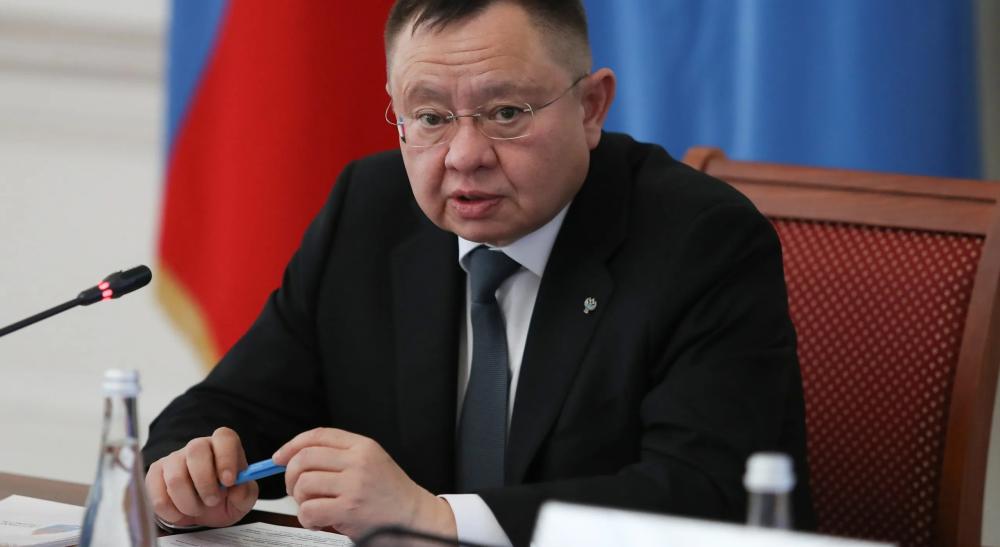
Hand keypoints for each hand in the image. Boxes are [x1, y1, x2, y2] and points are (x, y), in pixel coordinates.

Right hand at [145, 427, 258, 527]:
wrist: (201, 511)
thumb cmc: (224, 499)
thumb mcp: (242, 500)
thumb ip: (245, 494)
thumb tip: (238, 488)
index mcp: (224, 446)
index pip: (224, 437)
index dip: (226, 457)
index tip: (229, 481)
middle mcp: (198, 446)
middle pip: (196, 451)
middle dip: (205, 483)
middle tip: (212, 501)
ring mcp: (174, 458)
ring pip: (176, 477)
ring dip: (188, 502)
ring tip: (197, 509)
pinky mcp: (155, 473)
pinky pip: (156, 492)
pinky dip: (170, 510)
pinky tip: (180, 514)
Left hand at [273, 428, 455, 538]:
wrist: (415, 519)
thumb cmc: (391, 495)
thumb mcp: (372, 462)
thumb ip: (341, 455)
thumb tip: (296, 457)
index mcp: (363, 446)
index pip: (318, 436)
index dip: (292, 445)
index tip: (279, 457)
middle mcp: (358, 462)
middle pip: (304, 458)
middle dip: (291, 476)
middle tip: (296, 490)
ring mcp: (354, 485)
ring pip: (303, 485)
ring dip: (301, 501)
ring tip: (316, 507)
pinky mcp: (349, 510)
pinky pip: (308, 510)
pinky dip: (308, 519)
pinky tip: (321, 521)